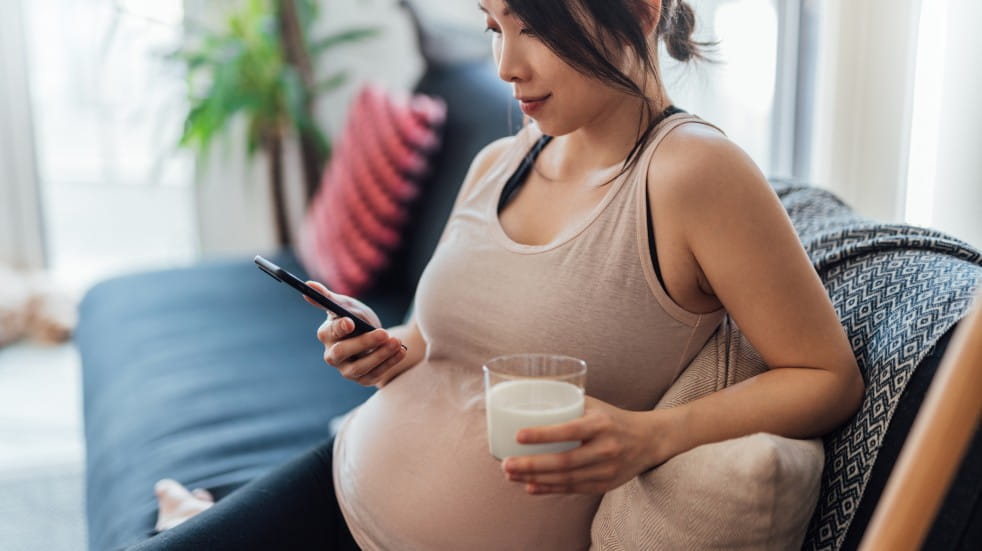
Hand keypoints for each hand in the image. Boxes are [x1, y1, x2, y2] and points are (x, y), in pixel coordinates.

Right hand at [306, 281, 405, 386]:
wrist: (374, 336)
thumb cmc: (355, 317)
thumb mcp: (346, 305)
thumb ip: (329, 297)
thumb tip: (309, 284)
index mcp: (327, 334)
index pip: (329, 332)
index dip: (339, 328)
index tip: (350, 322)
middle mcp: (332, 355)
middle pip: (342, 352)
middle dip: (363, 343)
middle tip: (384, 333)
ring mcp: (347, 370)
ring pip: (360, 367)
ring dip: (380, 355)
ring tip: (396, 342)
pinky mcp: (363, 379)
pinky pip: (375, 374)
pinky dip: (390, 363)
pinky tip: (401, 350)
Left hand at [501, 396, 668, 494]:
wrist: (649, 440)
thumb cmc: (613, 418)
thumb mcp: (595, 405)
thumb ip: (566, 404)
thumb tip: (529, 397)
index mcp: (602, 424)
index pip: (569, 431)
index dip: (543, 434)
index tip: (518, 435)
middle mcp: (606, 449)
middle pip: (564, 461)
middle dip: (531, 464)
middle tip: (506, 464)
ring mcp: (607, 470)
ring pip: (566, 479)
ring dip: (535, 478)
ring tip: (511, 474)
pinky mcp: (605, 485)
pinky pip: (573, 489)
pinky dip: (549, 488)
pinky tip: (530, 486)